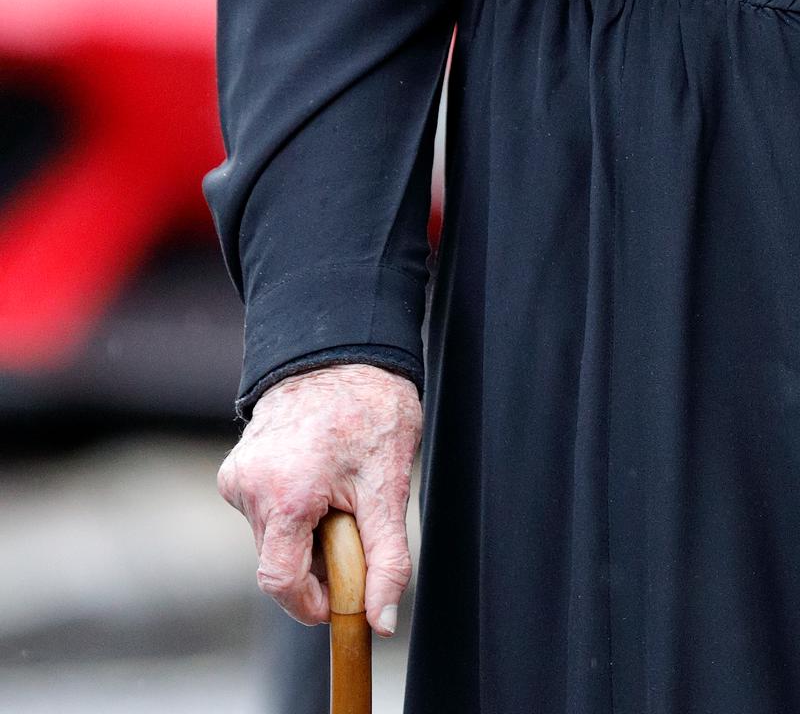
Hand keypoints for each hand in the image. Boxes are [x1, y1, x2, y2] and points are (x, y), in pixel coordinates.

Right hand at [216, 362, 422, 631]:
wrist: (342, 351)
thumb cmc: (371, 410)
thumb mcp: (390, 486)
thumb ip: (387, 560)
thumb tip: (382, 622)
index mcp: (284, 495)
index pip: (282, 583)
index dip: (313, 604)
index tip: (342, 602)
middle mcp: (248, 487)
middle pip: (279, 561)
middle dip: (318, 562)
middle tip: (354, 525)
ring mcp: (236, 477)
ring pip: (272, 539)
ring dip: (306, 534)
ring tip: (338, 490)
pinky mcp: (235, 470)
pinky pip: (264, 513)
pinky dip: (292, 512)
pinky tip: (318, 478)